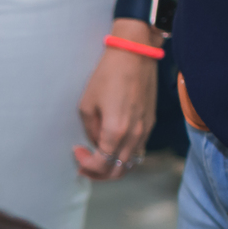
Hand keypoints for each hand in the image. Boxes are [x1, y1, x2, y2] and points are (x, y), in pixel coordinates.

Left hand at [75, 21, 158, 180]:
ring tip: (98, 158)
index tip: (77, 152)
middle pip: (118, 171)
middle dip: (99, 173)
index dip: (87, 165)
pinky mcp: (151, 122)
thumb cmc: (107, 76)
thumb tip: (96, 143)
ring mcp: (146, 129)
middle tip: (85, 165)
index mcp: (116, 131)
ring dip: (113, 166)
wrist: (135, 56)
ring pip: (131, 162)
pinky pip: (138, 148)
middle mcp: (134, 134)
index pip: (102, 165)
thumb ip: (91, 130)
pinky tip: (112, 145)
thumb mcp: (87, 105)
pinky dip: (124, 154)